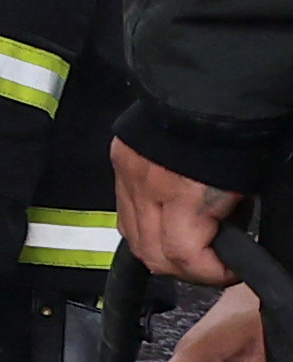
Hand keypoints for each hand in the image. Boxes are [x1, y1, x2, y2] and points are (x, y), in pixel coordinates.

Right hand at [121, 141, 252, 281]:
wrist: (208, 87)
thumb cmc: (235, 133)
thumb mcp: (242, 187)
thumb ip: (226, 219)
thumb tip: (221, 239)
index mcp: (183, 194)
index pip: (183, 257)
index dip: (209, 274)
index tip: (229, 270)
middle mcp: (147, 187)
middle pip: (150, 254)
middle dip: (183, 268)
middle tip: (210, 264)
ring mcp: (127, 173)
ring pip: (131, 235)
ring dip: (158, 248)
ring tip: (188, 242)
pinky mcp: (119, 160)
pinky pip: (124, 207)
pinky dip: (143, 222)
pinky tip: (166, 216)